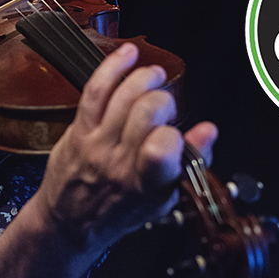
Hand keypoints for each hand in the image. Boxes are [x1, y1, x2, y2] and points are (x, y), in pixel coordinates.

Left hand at [34, 43, 216, 250]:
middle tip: (164, 105)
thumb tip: (208, 130)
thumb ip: (191, 162)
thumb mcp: (164, 199)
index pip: (163, 149)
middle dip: (162, 100)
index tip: (177, 132)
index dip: (174, 133)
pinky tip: (128, 55)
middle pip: (146, 112)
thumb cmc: (119, 210)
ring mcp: (97, 145)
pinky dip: (112, 67)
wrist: (70, 223)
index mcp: (148, 185)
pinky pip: (95, 91)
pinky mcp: (79, 131)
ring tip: (154, 76)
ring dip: (143, 78)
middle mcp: (121, 163)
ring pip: (123, 98)